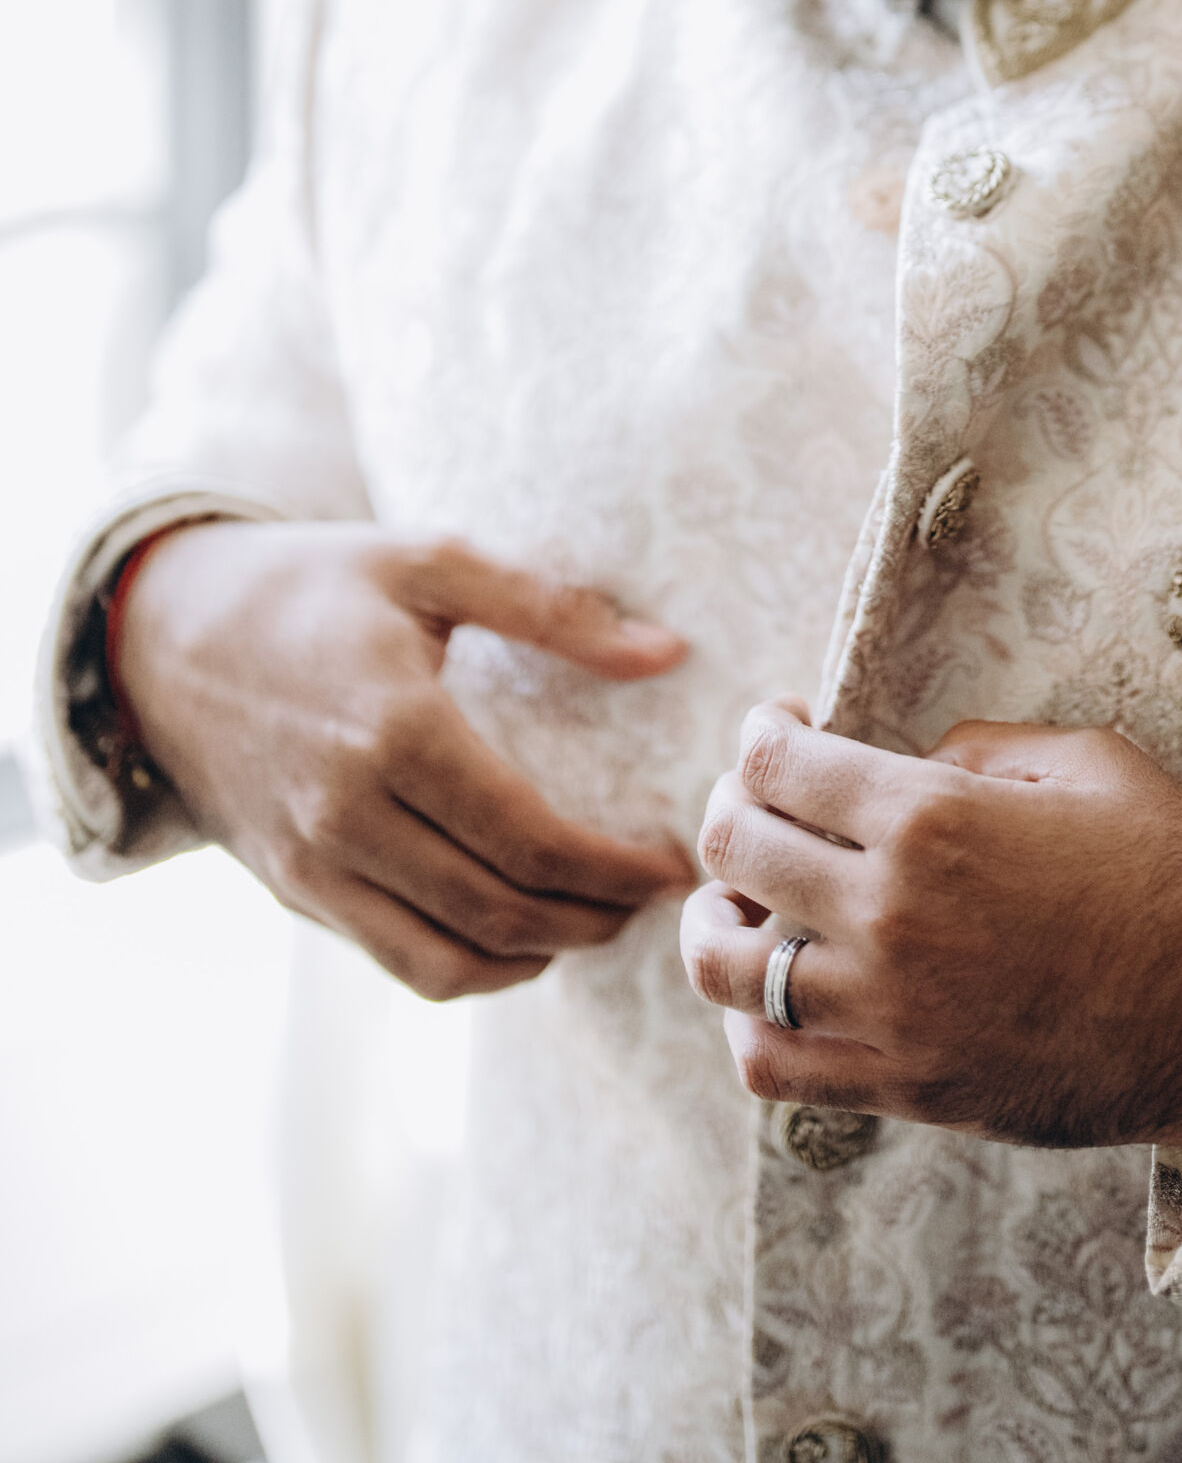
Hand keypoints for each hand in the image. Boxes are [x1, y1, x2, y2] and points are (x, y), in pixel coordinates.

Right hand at [117, 521, 694, 999]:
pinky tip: (516, 930)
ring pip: (447, 961)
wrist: (161, 635)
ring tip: (596, 920)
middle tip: (653, 897)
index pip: (529, 838)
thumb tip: (666, 654)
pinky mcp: (291, 893)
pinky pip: (394, 959)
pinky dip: (468, 965)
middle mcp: (347, 816)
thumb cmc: (309, 585)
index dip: (614, 868)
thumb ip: (552, 610)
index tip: (673, 861)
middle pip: (498, 911)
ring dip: (537, 957)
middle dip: (594, 918)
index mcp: (394, 730)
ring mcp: (311, 867)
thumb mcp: (429, 562)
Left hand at [680, 703, 1181, 1151]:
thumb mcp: (1085, 762)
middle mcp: (887, 908)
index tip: (778, 729)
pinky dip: (748, 1027)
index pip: (778, 763)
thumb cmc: (1167, 872)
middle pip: (733, 845)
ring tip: (735, 902)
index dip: (761, 733)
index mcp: (929, 813)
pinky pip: (772, 1066)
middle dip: (730, 805)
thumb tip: (912, 761)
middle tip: (755, 800)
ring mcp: (886, 1007)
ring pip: (727, 963)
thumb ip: (980, 747)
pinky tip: (771, 996)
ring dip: (714, 918)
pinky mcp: (902, 1085)